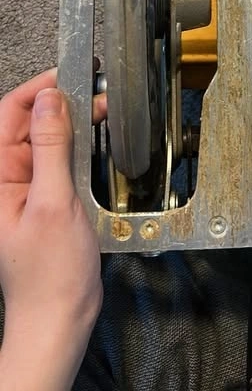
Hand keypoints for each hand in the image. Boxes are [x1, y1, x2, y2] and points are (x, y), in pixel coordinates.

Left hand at [0, 69, 106, 390]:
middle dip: (62, 102)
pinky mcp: (44, 197)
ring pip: (47, 138)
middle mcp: (6, 178)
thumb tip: (50, 99)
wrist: (59, 318)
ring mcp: (24, 187)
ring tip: (101, 111)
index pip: (9, 113)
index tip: (70, 74)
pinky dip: (77, 146)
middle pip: (29, 121)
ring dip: (72, 122)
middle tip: (96, 93)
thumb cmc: (50, 274)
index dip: (39, 88)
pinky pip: (58, 159)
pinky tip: (96, 141)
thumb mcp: (53, 203)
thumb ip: (52, 147)